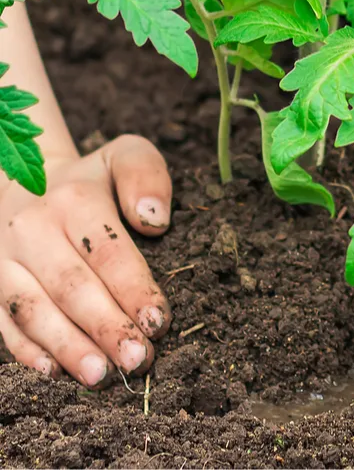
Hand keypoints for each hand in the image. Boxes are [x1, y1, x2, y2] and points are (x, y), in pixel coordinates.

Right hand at [0, 135, 171, 386]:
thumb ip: (145, 176)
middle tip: (137, 359)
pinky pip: (3, 323)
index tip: (159, 321)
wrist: (24, 180)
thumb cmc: (89, 180)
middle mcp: (33, 229)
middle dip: (107, 328)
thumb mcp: (122, 157)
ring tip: (101, 376)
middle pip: (71, 286)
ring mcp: (6, 259)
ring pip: (33, 310)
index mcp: (73, 200)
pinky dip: (27, 351)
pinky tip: (54, 372)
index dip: (134, 289)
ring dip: (68, 348)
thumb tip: (155, 221)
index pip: (107, 251)